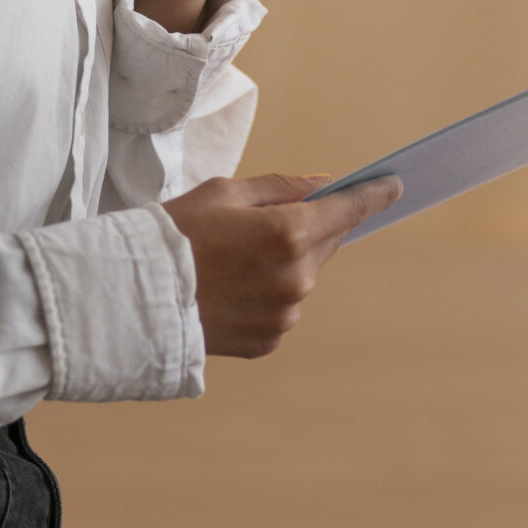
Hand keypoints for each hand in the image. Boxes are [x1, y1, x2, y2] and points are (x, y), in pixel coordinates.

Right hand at [163, 172, 402, 357]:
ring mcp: (284, 315)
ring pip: (301, 278)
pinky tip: (228, 290)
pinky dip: (265, 297)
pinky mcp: (267, 341)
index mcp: (289, 233)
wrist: (133, 298)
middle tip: (261, 224)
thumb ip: (282, 189)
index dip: (373, 195)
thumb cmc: (173, 235)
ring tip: (230, 263)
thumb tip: (324, 187)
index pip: (347, 210)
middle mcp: (296, 278)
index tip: (394, 187)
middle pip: (324, 244)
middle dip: (307, 230)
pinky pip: (280, 310)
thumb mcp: (225, 193)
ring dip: (282, 266)